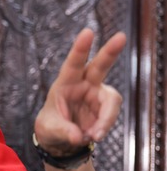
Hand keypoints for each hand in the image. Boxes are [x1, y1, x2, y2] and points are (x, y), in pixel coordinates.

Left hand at [34, 28, 125, 154]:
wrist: (60, 138)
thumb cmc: (50, 126)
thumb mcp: (49, 129)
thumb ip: (63, 131)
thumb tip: (79, 137)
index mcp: (64, 83)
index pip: (72, 64)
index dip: (80, 49)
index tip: (88, 32)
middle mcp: (83, 84)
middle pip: (99, 65)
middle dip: (110, 52)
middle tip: (121, 37)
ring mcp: (97, 94)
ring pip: (111, 99)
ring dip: (105, 119)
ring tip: (93, 135)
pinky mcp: (105, 106)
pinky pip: (111, 114)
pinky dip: (104, 126)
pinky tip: (93, 135)